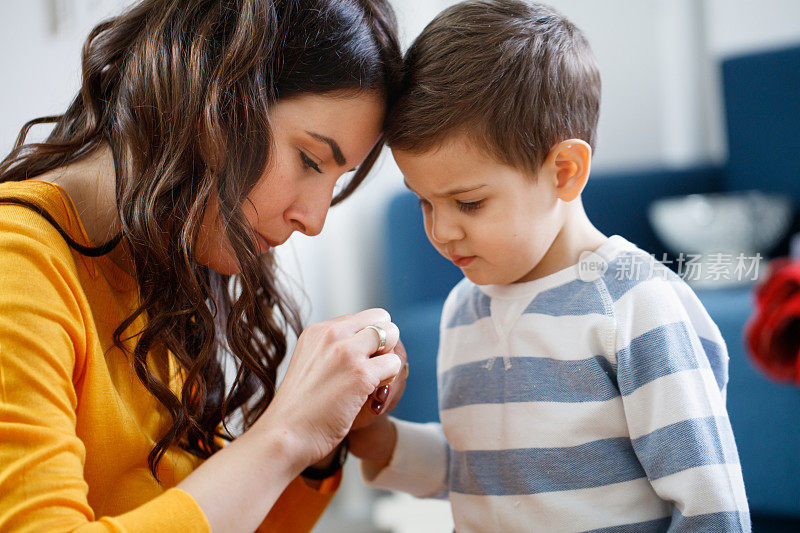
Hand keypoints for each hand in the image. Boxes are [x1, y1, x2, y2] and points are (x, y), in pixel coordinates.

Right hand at [254, 308, 401, 469]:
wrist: (286, 434)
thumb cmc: (300, 407)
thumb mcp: (311, 362)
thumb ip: (333, 348)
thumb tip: (368, 339)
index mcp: (318, 330)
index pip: (364, 317)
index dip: (370, 339)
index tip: (362, 361)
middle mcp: (332, 334)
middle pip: (381, 319)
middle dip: (385, 343)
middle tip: (375, 369)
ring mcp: (347, 352)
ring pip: (392, 336)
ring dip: (388, 360)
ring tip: (373, 383)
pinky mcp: (361, 374)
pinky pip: (394, 363)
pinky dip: (390, 380)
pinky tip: (372, 395)